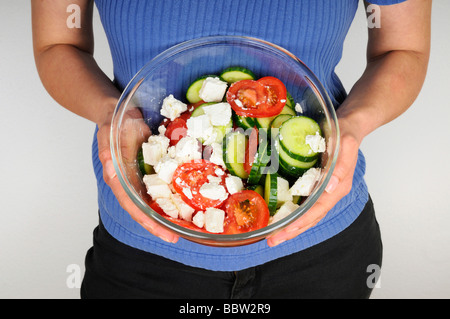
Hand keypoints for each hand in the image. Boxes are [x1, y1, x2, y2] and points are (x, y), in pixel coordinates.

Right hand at [97, 106, 178, 243]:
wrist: (120, 114)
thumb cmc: (114, 126)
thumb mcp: (110, 137)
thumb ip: (109, 155)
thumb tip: (112, 174)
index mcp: (119, 180)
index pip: (133, 206)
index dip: (148, 221)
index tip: (163, 233)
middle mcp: (130, 184)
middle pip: (145, 209)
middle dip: (160, 224)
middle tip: (177, 235)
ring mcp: (141, 179)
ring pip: (154, 201)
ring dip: (168, 214)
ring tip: (184, 226)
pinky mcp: (152, 171)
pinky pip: (163, 186)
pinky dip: (172, 196)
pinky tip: (185, 202)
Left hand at [266, 118, 360, 246]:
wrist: (349, 126)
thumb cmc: (346, 133)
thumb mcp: (345, 144)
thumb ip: (341, 165)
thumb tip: (329, 187)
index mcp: (338, 186)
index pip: (317, 210)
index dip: (300, 223)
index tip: (284, 232)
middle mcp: (330, 192)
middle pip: (310, 218)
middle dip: (291, 231)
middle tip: (271, 241)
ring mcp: (323, 191)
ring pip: (307, 214)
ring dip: (290, 226)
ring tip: (272, 236)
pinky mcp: (316, 185)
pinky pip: (304, 204)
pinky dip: (292, 213)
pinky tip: (279, 216)